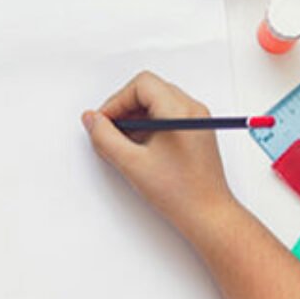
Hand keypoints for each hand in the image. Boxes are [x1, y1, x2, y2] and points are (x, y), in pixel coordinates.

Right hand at [82, 71, 236, 235]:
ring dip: (135, 118)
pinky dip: (148, 127)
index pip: (141, 85)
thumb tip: (92, 120)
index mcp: (180, 111)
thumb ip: (105, 138)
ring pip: (157, 103)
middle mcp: (192, 110)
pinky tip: (138, 149)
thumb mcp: (132, 164)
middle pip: (149, 91)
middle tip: (109, 131)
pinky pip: (166, 117)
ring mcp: (195, 120)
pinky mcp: (194, 132)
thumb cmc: (181, 193)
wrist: (207, 214)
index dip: (116, 101)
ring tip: (123, 144)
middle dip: (124, 109)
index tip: (104, 121)